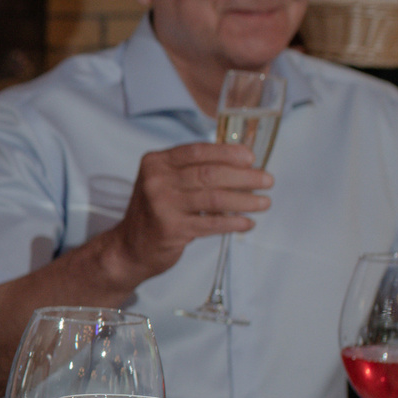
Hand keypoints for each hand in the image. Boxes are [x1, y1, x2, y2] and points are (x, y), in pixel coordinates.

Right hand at [101, 142, 270, 284]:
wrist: (129, 247)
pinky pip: (211, 224)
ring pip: (214, 199)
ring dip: (245, 201)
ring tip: (264, 202)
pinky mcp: (171, 229)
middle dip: (244, 177)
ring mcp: (162, 206)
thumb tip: (240, 163)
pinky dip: (233, 223)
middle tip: (267, 181)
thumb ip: (192, 170)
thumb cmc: (155, 211)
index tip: (251, 158)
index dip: (228, 153)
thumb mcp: (165, 182)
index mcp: (156, 163)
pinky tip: (246, 223)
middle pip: (209, 174)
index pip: (197, 151)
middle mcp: (156, 181)